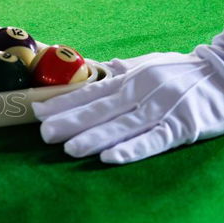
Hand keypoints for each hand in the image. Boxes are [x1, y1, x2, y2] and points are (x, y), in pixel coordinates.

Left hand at [32, 31, 223, 163]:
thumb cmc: (185, 72)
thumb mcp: (151, 65)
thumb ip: (122, 71)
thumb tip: (95, 70)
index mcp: (131, 78)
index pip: (91, 92)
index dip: (64, 103)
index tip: (38, 112)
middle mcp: (142, 91)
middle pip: (101, 109)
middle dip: (71, 122)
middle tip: (44, 134)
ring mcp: (163, 108)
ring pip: (122, 126)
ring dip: (94, 138)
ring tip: (69, 149)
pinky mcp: (184, 126)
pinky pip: (154, 140)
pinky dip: (132, 149)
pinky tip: (110, 158)